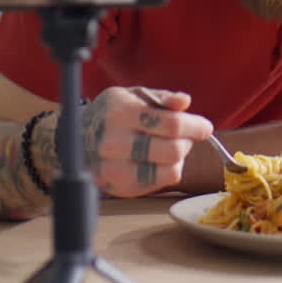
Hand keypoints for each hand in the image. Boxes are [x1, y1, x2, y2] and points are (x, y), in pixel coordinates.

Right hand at [77, 86, 212, 196]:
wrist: (76, 140)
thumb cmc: (112, 114)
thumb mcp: (133, 96)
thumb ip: (162, 98)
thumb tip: (185, 102)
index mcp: (120, 112)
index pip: (171, 123)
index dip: (195, 126)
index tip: (206, 127)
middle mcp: (115, 142)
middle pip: (173, 150)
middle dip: (187, 142)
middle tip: (185, 136)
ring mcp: (115, 168)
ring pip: (170, 169)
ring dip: (179, 157)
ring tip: (169, 147)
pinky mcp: (120, 187)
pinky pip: (160, 182)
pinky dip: (167, 170)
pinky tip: (157, 160)